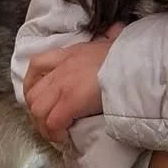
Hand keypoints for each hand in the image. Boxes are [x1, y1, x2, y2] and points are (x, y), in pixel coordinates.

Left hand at [23, 27, 124, 144]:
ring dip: (45, 125)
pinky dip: (55, 133)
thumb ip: (111, 36)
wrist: (135, 63)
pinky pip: (52, 123)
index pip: (37, 65)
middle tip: (50, 122)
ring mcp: (63, 86)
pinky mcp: (70, 102)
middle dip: (37, 112)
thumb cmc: (128, 54)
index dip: (32, 84)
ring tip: (57, 133)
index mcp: (69, 54)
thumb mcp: (113, 40)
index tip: (40, 97)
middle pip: (33, 94)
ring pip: (37, 111)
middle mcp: (61, 69)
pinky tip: (65, 137)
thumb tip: (116, 30)